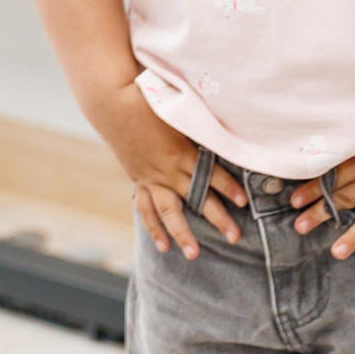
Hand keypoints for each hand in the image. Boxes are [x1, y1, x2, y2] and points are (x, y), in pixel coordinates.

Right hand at [96, 81, 245, 259]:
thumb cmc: (146, 99)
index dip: (228, 186)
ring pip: (169, 211)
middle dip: (218, 218)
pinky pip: (146, 208)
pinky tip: (163, 244)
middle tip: (235, 237)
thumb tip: (223, 121)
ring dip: (182, 233)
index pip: (210, 173)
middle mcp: (167, 170)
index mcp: (180, 151)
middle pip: (197, 198)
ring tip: (194, 254)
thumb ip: (198, 121)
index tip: (244, 200)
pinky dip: (153, 227)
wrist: (110, 103)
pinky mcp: (139, 180)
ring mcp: (151, 178)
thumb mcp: (176, 108)